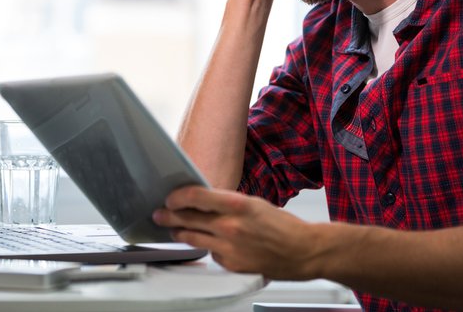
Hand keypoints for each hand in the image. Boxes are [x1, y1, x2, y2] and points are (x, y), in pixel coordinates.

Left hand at [153, 186, 322, 279]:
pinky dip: (209, 248)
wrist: (303, 251)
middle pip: (188, 219)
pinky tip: (212, 244)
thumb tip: (204, 201)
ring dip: (180, 233)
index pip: (196, 197)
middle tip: (159, 214)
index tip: (170, 198)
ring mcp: (229, 248)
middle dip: (169, 216)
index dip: (177, 197)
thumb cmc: (283, 226)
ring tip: (174, 229)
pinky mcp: (232, 264)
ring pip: (193, 239)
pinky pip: (211, 254)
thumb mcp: (254, 204)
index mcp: (237, 205)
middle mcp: (230, 226)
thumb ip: (228, 203)